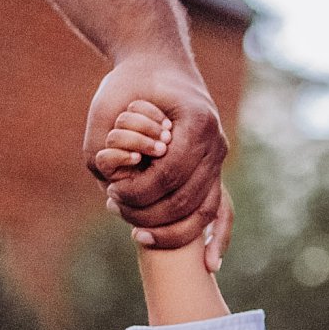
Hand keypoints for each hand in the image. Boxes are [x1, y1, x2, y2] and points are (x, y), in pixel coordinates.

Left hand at [85, 50, 229, 268]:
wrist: (158, 66)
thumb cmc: (130, 87)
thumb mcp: (108, 110)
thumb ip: (104, 149)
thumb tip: (112, 187)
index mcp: (196, 122)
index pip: (170, 174)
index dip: (140, 192)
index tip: (113, 196)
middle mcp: (214, 142)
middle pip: (186, 197)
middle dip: (150, 212)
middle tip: (119, 212)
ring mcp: (218, 158)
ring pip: (204, 209)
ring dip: (173, 230)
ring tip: (141, 233)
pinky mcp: (215, 170)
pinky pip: (224, 210)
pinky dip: (217, 238)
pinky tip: (209, 263)